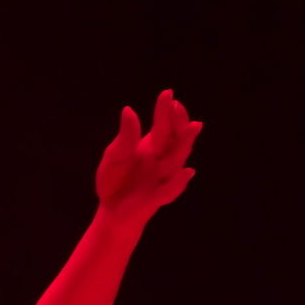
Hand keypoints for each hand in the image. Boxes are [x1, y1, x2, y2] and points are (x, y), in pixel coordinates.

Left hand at [95, 89, 201, 224]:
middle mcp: (163, 159)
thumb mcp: (114, 157)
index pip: (163, 126)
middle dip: (178, 123)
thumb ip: (125, 138)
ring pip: (177, 160)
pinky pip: (169, 190)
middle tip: (177, 106)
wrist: (112, 210)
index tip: (168, 94)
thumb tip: (128, 110)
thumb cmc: (116, 180)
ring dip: (184, 145)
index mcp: (153, 146)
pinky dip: (177, 182)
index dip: (166, 111)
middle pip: (176, 139)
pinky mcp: (157, 197)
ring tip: (192, 127)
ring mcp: (163, 178)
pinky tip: (188, 171)